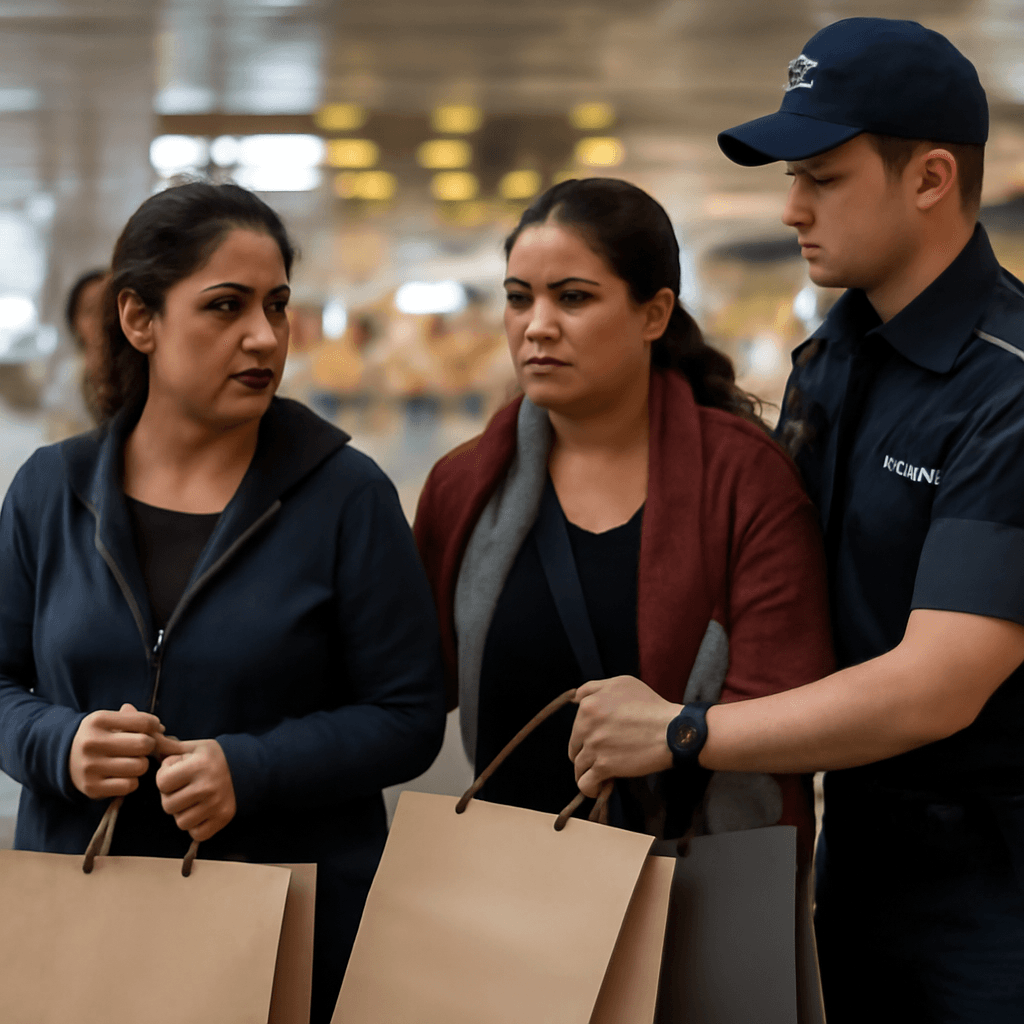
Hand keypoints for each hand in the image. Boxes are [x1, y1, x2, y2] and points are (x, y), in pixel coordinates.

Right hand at [69, 703, 164, 799]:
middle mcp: (92, 743)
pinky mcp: (92, 788)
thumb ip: (134, 719)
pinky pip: (130, 785)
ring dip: (142, 765)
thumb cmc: (97, 736)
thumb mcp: (109, 721)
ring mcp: (90, 767)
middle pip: (144, 744)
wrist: (63, 758)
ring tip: (132, 761)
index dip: (154, 726)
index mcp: (98, 720)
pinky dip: (132, 781)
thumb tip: (160, 728)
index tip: (150, 730)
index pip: (143, 721)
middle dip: (149, 746)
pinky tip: (124, 776)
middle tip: (143, 748)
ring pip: (140, 766)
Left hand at [154, 736, 236, 842]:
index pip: (162, 782)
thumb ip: (169, 747)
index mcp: (199, 766)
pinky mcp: (223, 818)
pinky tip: (201, 812)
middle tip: (183, 788)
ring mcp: (216, 805)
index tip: (176, 772)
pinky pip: (196, 833)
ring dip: (183, 813)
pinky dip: (196, 826)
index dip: (164, 777)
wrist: (247, 768)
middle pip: (168, 805)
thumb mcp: (194, 747)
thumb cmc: (213, 758)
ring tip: (192, 800)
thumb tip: (149, 738)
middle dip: (171, 797)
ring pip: (181, 822)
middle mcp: (208, 786)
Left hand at [568, 676, 680, 797]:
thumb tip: (575, 700)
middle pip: (575, 746)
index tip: (602, 738)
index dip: (588, 733)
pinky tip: (598, 787)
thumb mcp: (621, 683)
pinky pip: (585, 783)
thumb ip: (593, 688)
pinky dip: (590, 788)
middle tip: (604, 755)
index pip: (576, 724)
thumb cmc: (651, 705)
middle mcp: (586, 725)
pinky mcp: (604, 766)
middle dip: (586, 752)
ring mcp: (594, 746)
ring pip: (578, 765)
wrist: (672, 730)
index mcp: (588, 705)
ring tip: (602, 773)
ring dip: (588, 770)